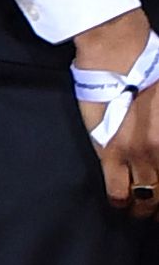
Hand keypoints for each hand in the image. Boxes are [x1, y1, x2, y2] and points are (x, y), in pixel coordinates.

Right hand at [78, 9, 158, 218]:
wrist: (120, 57)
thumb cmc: (154, 72)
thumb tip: (158, 147)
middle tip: (158, 206)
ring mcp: (137, 156)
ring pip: (146, 199)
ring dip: (144, 207)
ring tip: (140, 207)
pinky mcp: (110, 155)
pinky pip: (117, 192)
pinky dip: (120, 201)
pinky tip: (121, 200)